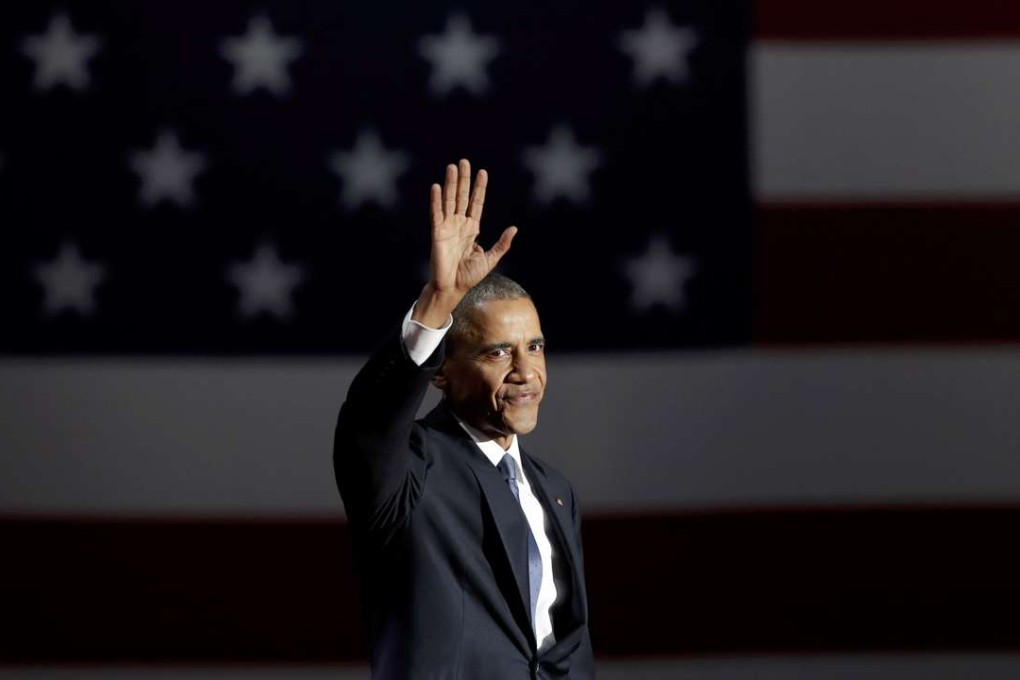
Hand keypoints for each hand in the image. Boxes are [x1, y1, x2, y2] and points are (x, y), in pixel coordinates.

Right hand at [414, 159, 515, 325]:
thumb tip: (514, 228)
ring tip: (452, 167)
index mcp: (472, 229)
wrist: (453, 288)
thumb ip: (502, 243)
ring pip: (449, 200)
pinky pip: (436, 213)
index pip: (476, 203)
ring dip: (450, 183)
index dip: (479, 188)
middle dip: (463, 179)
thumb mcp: (491, 259)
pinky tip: (436, 186)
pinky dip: (436, 200)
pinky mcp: (437, 233)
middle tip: (464, 161)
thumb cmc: (469, 276)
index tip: (482, 172)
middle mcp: (459, 224)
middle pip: (461, 196)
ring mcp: (447, 227)